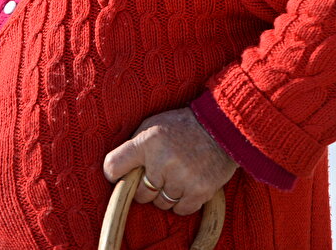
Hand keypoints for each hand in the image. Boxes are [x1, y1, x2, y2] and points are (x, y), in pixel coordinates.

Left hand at [102, 107, 237, 216]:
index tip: (119, 174)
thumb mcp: (152, 125)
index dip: (113, 173)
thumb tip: (117, 170)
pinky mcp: (200, 191)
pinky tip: (187, 185)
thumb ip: (135, 146)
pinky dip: (182, 202)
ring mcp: (182, 178)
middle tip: (157, 174)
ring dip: (165, 195)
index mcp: (147, 142)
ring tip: (176, 176)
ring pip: (160, 204)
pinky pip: (180, 210)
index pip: (113, 166)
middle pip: (139, 193)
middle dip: (145, 187)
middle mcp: (162, 161)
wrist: (222, 126)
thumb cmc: (182, 125)